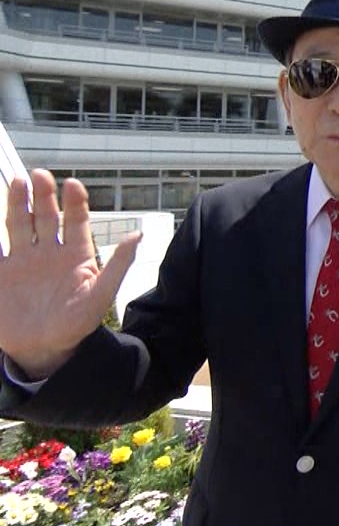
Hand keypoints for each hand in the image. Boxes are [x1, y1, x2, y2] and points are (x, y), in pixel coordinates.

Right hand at [0, 170, 140, 378]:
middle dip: (43, 195)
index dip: (75, 202)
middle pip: (45, 216)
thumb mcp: (100, 295)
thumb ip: (118, 265)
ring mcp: (23, 261)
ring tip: (20, 182)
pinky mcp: (1, 273)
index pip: (75, 221)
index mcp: (75, 254)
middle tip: (40, 175)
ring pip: (19, 224)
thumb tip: (139, 234)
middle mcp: (48, 252)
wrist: (45, 350)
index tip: (73, 184)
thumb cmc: (77, 324)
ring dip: (18, 203)